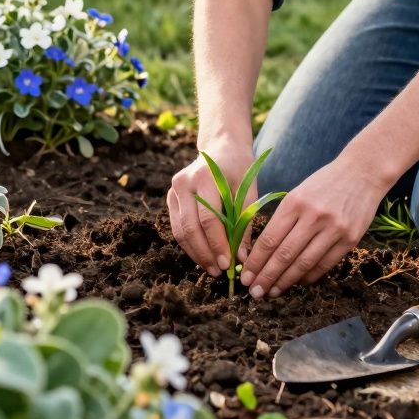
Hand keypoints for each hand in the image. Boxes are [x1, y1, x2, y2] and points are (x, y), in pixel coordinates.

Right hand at [168, 143, 254, 276]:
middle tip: (219, 272)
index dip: (218, 244)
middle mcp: (184, 183)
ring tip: (211, 268)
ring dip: (195, 253)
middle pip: (190, 228)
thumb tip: (241, 257)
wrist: (221, 146)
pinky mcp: (170, 196)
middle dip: (205, 254)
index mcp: (205, 177)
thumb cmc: (239, 168)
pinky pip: (177, 227)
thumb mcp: (248, 191)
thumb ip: (244, 223)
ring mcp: (174, 189)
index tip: (229, 264)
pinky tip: (203, 255)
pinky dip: (189, 244)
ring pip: (180, 230)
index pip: (208, 219)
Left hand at [240, 157, 391, 298]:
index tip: (245, 276)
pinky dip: (309, 276)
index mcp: (295, 203)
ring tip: (273, 292)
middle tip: (254, 292)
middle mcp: (313, 216)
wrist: (362, 173)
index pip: (269, 239)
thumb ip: (283, 220)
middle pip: (284, 254)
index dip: (256, 261)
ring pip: (304, 263)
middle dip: (267, 276)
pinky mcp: (350, 239)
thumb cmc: (324, 183)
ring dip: (286, 281)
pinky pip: (325, 264)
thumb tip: (263, 252)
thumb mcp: (298, 193)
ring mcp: (334, 229)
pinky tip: (298, 283)